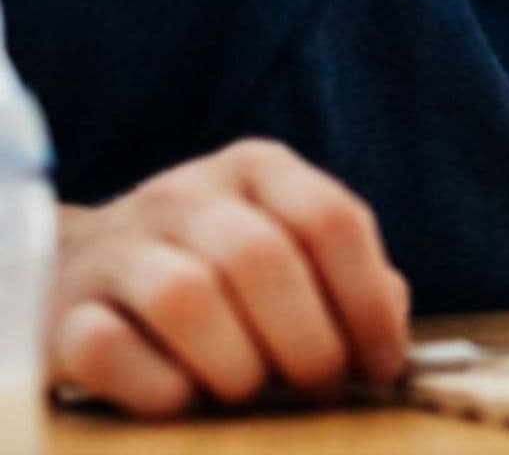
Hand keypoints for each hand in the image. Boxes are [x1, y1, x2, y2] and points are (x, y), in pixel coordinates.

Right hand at [48, 138, 410, 416]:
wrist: (91, 273)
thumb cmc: (222, 275)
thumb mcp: (292, 253)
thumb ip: (352, 282)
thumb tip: (388, 337)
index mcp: (258, 169)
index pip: (331, 220)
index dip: (367, 301)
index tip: (379, 365)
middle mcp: (186, 193)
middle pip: (263, 259)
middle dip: (308, 342)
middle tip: (319, 390)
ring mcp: (117, 246)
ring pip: (185, 298)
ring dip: (235, 365)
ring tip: (250, 392)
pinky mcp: (63, 309)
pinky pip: (108, 348)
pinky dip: (157, 388)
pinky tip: (182, 398)